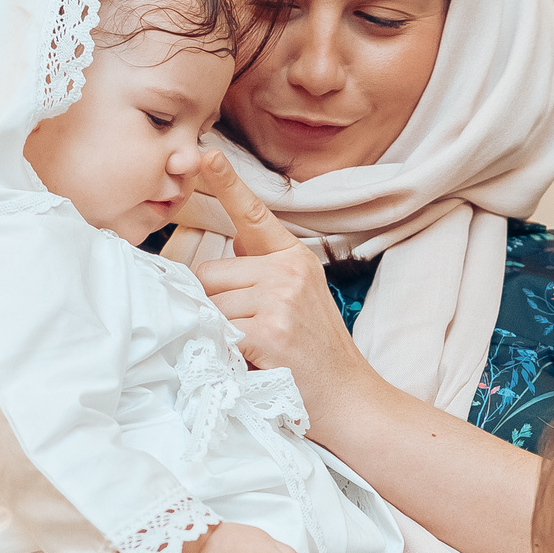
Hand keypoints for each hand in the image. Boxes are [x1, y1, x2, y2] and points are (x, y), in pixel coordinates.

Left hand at [191, 152, 374, 397]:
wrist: (349, 399)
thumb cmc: (314, 355)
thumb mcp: (297, 300)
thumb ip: (260, 272)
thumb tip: (218, 255)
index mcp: (294, 257)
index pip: (252, 214)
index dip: (226, 182)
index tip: (204, 153)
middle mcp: (288, 269)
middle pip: (209, 272)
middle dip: (213, 303)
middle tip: (246, 332)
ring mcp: (279, 297)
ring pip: (208, 302)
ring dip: (217, 329)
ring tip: (254, 348)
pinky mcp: (268, 329)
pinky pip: (215, 330)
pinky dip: (221, 349)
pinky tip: (252, 361)